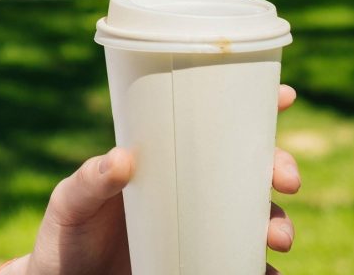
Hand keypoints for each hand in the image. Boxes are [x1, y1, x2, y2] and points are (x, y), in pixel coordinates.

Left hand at [6, 84, 300, 274]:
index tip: (285, 96)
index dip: (254, 108)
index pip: (212, 127)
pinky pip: (243, 265)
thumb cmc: (68, 232)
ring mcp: (199, 229)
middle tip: (285, 181)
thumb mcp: (72, 201)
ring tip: (277, 238)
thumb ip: (91, 180)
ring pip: (257, 219)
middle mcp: (190, 192)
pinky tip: (269, 273)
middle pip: (250, 172)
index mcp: (164, 163)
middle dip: (278, 169)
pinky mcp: (202, 265)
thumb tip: (123, 159)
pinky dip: (263, 270)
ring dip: (278, 223)